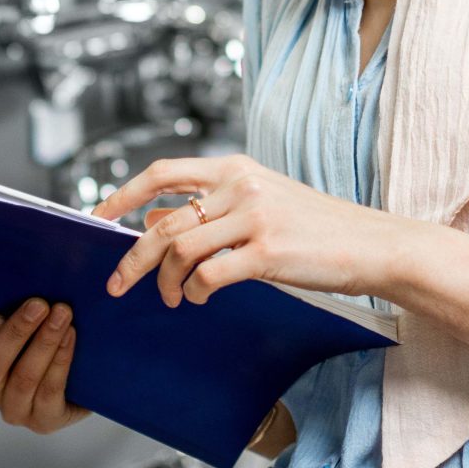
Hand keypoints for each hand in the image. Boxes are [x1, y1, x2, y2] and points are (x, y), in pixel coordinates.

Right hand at [0, 297, 89, 434]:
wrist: (83, 370)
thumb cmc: (40, 331)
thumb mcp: (17, 314)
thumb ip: (4, 300)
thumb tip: (14, 266)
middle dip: (16, 334)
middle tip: (39, 304)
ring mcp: (13, 408)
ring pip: (22, 379)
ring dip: (44, 343)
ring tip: (62, 314)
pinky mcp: (42, 420)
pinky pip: (48, 391)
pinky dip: (60, 360)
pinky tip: (70, 336)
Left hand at [89, 153, 408, 307]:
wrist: (371, 244)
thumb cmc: (315, 227)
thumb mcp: (258, 203)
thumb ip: (207, 208)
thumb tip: (151, 220)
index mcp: (235, 168)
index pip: (162, 173)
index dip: (122, 194)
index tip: (97, 217)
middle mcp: (241, 186)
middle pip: (162, 222)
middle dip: (131, 258)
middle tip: (116, 283)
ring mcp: (254, 217)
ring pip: (179, 250)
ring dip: (165, 282)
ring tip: (171, 299)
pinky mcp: (268, 252)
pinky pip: (209, 275)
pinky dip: (195, 291)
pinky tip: (199, 298)